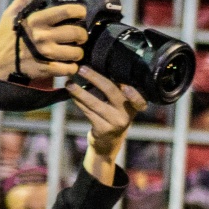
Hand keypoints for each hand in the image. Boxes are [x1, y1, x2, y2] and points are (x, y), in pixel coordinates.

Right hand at [0, 0, 87, 82]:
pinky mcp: (47, 69)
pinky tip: (67, 63)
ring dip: (78, 52)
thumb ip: (25, 1)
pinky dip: (72, 67)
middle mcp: (42, 36)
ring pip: (77, 52)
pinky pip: (70, 68)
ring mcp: (46, 54)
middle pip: (78, 33)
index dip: (79, 11)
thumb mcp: (10, 14)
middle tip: (79, 36)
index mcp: (35, 20)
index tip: (81, 13)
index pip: (66, 11)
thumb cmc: (5, 38)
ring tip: (72, 50)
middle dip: (82, 35)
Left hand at [70, 67, 147, 184]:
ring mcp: (116, 123)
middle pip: (112, 92)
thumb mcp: (122, 106)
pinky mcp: (103, 129)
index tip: (125, 86)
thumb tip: (98, 67)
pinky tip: (71, 94)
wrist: (109, 141)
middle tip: (82, 69)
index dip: (133, 94)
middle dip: (95, 78)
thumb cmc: (114, 115)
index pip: (139, 99)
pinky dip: (78, 101)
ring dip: (79, 91)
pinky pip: (87, 111)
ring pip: (95, 103)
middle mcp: (128, 114)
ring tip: (69, 83)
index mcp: (135, 105)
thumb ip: (117, 91)